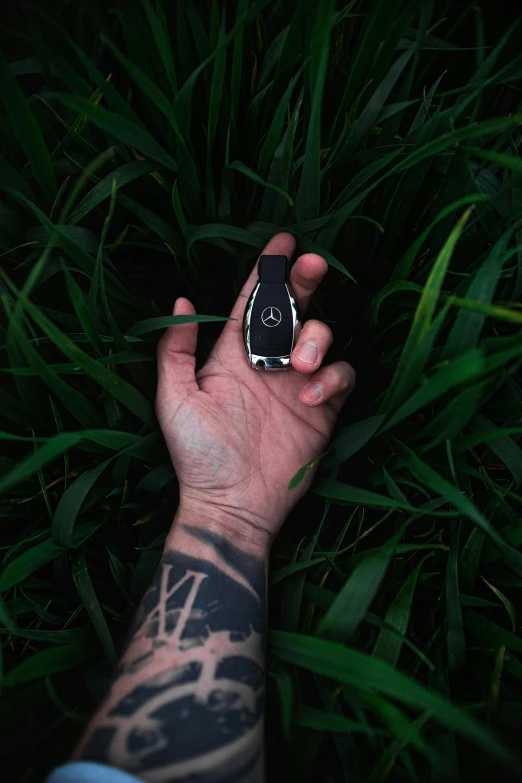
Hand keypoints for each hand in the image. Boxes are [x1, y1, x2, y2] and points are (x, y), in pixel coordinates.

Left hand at [156, 233, 354, 549]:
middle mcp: (268, 363)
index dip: (267, 270)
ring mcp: (298, 384)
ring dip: (316, 338)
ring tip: (300, 362)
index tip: (283, 241)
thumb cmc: (198, 454)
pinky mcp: (323, 409)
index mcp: (232, 355)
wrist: (232, 503)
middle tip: (312, 265)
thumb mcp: (174, 399)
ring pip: (322, 337)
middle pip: (294, 310)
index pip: (252, 303)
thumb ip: (176, 350)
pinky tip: (312, 393)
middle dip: (304, 282)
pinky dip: (334, 377)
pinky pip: (341, 377)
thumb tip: (180, 301)